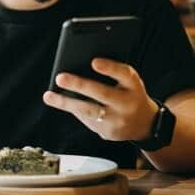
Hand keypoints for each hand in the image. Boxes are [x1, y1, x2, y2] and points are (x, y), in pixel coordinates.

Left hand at [43, 58, 157, 141]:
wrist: (145, 125)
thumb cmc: (131, 94)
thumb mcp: (129, 82)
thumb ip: (113, 73)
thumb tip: (80, 64)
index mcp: (134, 86)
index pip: (125, 74)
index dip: (110, 68)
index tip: (94, 62)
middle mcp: (127, 104)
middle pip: (102, 93)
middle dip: (80, 85)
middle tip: (60, 77)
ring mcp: (117, 121)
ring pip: (88, 111)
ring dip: (66, 102)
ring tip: (49, 95)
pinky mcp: (107, 133)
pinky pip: (86, 119)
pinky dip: (72, 109)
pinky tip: (59, 101)